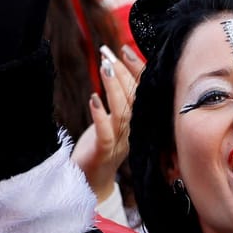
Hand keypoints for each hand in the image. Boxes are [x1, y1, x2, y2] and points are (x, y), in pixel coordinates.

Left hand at [73, 43, 143, 202]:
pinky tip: (93, 99)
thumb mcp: (112, 120)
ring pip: (122, 114)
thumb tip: (115, 68)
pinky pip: (105, 134)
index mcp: (137, 122)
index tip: (126, 50)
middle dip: (124, 73)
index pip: (142, 93)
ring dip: (114, 89)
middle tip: (111, 53)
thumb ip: (118, 100)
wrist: (90, 182)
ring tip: (105, 67)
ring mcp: (119, 144)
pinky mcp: (103, 154)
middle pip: (134, 99)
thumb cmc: (99, 147)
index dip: (137, 71)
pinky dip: (100, 116)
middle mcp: (132, 132)